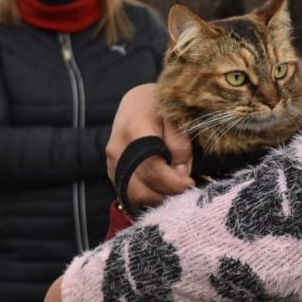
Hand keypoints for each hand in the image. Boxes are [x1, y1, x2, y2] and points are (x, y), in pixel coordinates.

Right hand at [105, 84, 193, 209]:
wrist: (137, 101)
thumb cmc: (161, 106)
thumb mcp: (177, 118)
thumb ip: (180, 146)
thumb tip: (181, 175)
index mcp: (134, 132)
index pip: (153, 170)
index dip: (174, 184)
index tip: (190, 183)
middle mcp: (118, 151)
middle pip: (140, 190)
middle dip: (166, 196)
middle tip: (186, 191)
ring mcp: (112, 163)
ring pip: (133, 197)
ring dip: (157, 200)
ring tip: (176, 191)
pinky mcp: (113, 172)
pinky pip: (130, 194)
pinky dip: (148, 197)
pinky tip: (164, 190)